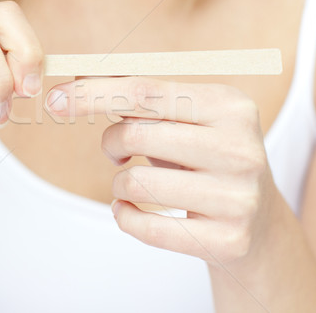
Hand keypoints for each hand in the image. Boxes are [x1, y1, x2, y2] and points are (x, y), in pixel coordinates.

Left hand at [45, 77, 278, 264]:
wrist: (260, 223)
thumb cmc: (205, 160)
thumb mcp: (184, 120)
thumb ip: (138, 96)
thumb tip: (78, 77)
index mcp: (229, 106)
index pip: (145, 92)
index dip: (93, 94)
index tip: (55, 101)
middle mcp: (240, 148)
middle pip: (136, 134)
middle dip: (110, 143)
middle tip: (116, 153)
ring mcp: (238, 197)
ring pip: (136, 184)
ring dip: (119, 184)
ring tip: (132, 183)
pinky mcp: (228, 239)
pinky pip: (146, 227)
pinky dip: (124, 217)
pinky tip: (130, 211)